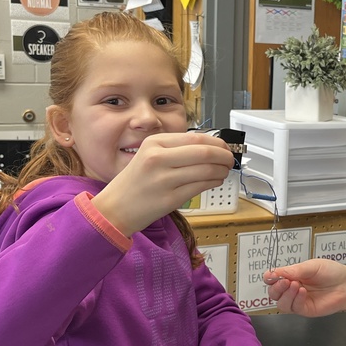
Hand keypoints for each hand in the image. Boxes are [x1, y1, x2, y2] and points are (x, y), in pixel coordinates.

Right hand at [92, 132, 233, 235]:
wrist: (114, 208)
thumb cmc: (135, 182)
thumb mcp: (149, 154)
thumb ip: (177, 148)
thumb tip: (210, 146)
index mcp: (154, 143)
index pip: (197, 138)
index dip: (218, 143)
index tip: (226, 147)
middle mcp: (158, 158)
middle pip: (205, 153)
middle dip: (225, 156)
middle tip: (230, 160)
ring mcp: (164, 179)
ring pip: (207, 170)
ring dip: (221, 171)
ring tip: (223, 172)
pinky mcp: (170, 199)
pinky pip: (200, 187)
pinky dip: (213, 182)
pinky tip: (215, 181)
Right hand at [263, 259, 345, 317]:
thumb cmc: (331, 272)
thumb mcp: (311, 266)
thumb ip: (293, 270)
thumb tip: (274, 272)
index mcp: (292, 276)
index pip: (274, 279)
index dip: (270, 278)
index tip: (271, 275)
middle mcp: (292, 289)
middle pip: (274, 293)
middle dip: (276, 287)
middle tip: (284, 281)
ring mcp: (298, 300)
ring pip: (281, 303)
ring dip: (285, 294)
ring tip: (295, 285)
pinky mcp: (305, 310)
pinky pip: (294, 308)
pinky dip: (295, 299)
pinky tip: (302, 292)